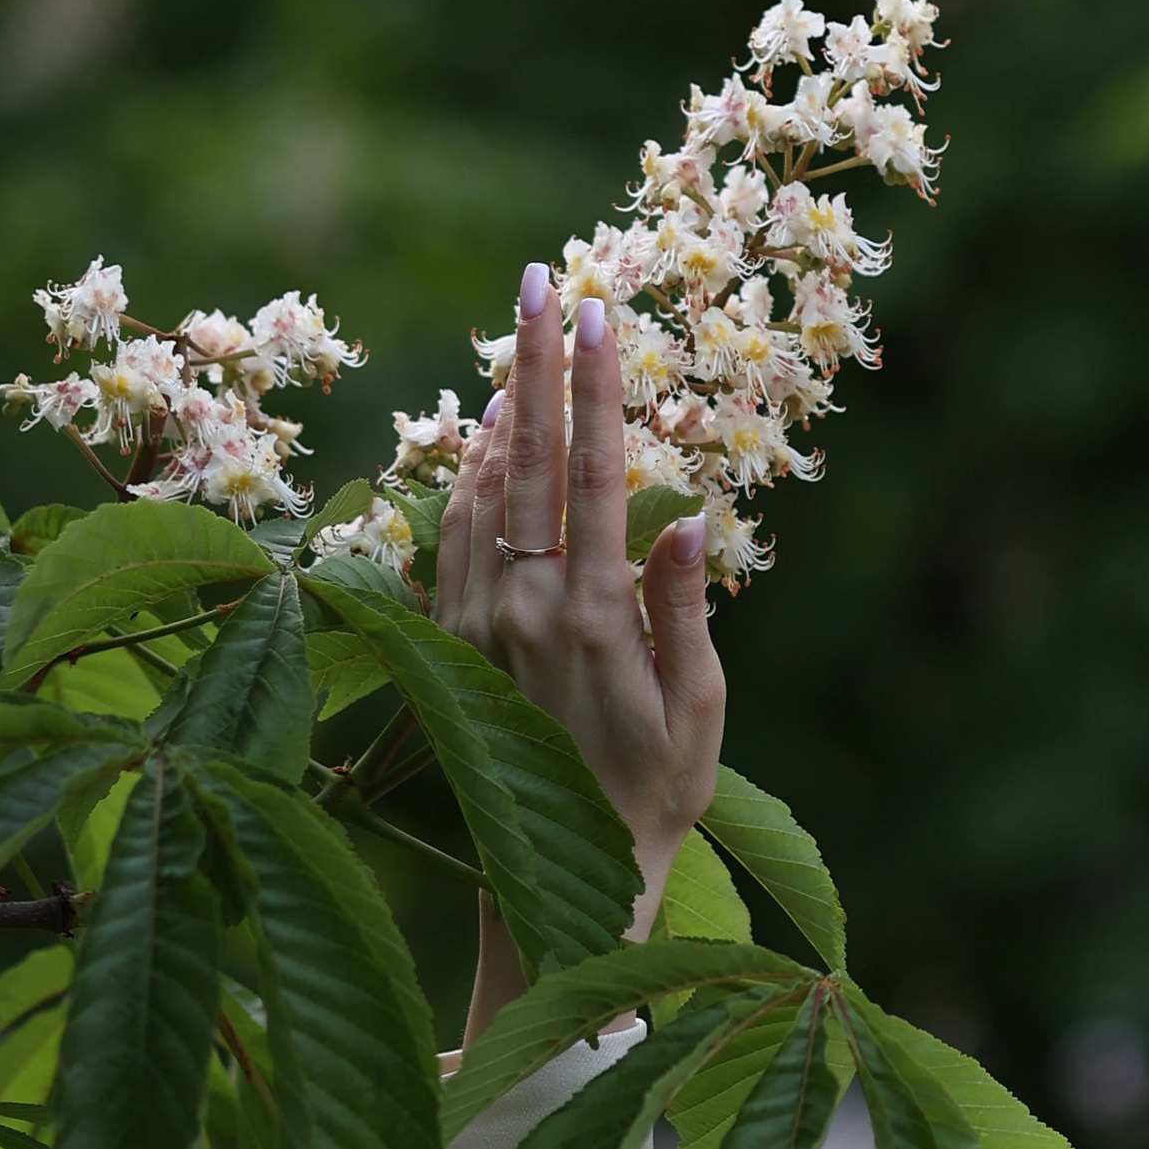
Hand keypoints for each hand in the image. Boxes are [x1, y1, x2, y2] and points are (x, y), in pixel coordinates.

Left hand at [437, 262, 725, 1024]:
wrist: (566, 869)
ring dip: (501, 406)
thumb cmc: (657, 786)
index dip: (597, 388)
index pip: (595, 473)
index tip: (598, 312)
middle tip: (539, 278)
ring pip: (481, 486)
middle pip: (527, 456)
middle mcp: (523, 606)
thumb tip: (681, 515)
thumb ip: (680, 605)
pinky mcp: (454, 639)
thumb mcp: (697, 703)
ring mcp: (478, 621)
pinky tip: (485, 434)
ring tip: (516, 338)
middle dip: (536, 361)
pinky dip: (467, 472)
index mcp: (593, 616)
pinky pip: (452, 534)